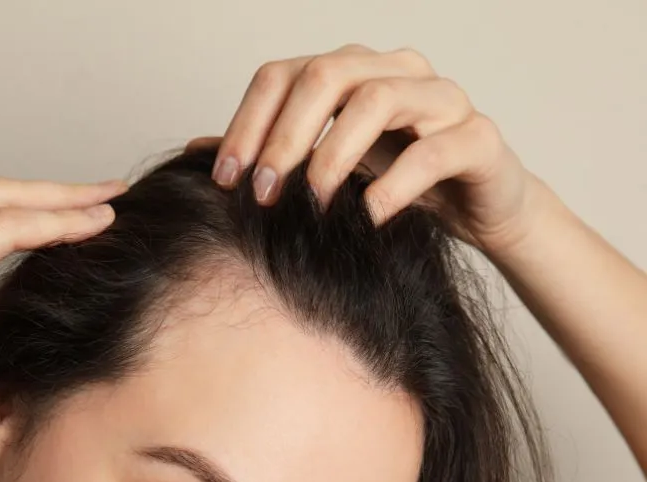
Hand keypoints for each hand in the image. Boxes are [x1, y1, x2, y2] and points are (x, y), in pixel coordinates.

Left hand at [189, 44, 556, 252]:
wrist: (479, 210)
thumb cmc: (396, 182)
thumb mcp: (325, 167)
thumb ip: (269, 153)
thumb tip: (197, 148)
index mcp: (353, 70)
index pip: (283, 74)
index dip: (246, 123)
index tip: (225, 178)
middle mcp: (396, 70)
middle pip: (326, 76)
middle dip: (285, 138)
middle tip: (264, 194)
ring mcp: (442, 98)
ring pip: (378, 100)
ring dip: (334, 156)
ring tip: (315, 205)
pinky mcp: (479, 137)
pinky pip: (433, 150)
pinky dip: (394, 185)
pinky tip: (369, 217)